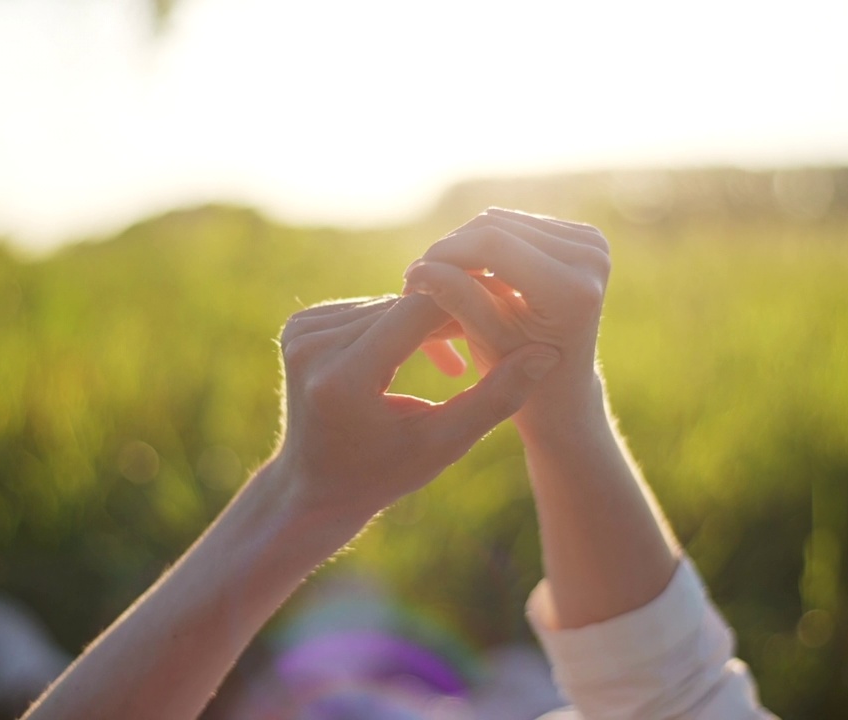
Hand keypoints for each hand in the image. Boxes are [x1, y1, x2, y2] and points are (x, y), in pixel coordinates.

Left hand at [271, 293, 559, 523]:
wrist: (313, 490)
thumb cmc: (384, 476)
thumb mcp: (443, 444)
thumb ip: (495, 398)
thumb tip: (548, 353)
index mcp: (343, 378)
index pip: (418, 314)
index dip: (469, 308)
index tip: (509, 315)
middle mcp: (312, 346)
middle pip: (402, 306)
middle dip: (451, 317)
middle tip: (496, 332)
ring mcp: (300, 332)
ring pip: (387, 304)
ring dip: (425, 322)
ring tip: (457, 359)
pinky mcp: (299, 326)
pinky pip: (364, 309)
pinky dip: (395, 324)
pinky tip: (415, 351)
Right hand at [403, 209, 610, 432]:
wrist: (562, 386)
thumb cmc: (520, 376)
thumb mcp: (486, 339)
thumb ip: (457, 299)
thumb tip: (417, 270)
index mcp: (572, 291)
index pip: (494, 245)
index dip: (447, 254)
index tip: (411, 276)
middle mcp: (592, 258)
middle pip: (497, 227)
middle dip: (451, 249)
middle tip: (417, 277)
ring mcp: (593, 244)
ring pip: (502, 221)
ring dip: (465, 245)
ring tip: (438, 275)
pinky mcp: (585, 237)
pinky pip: (517, 224)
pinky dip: (487, 243)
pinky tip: (468, 270)